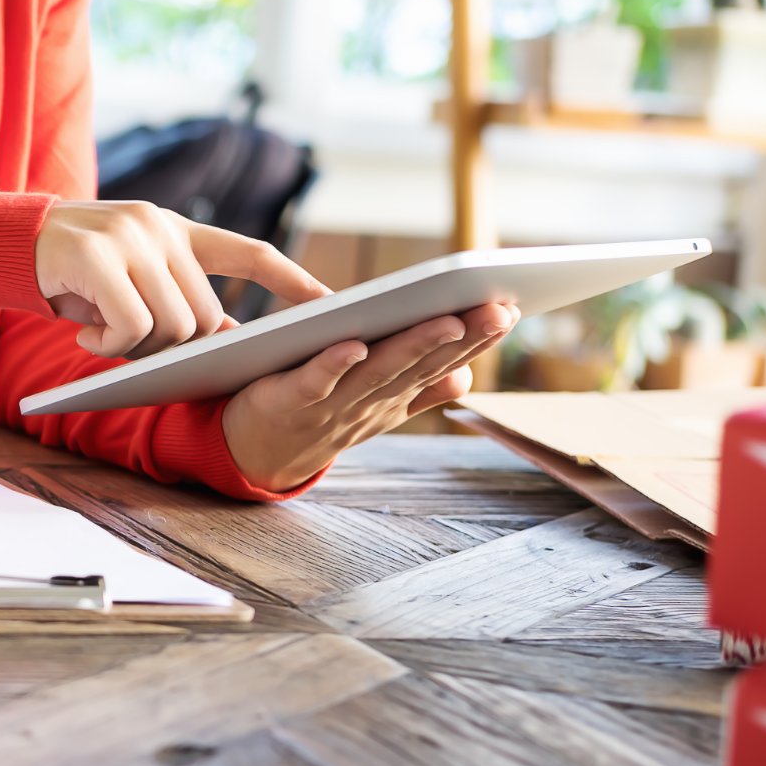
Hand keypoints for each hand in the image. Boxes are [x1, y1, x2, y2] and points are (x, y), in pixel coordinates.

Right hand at [35, 200, 329, 357]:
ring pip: (171, 326)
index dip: (291, 279)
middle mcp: (158, 227)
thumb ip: (173, 294)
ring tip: (101, 338)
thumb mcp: (127, 277)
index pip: (248, 251)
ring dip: (138, 350)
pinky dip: (110, 346)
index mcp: (175, 228)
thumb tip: (225, 339)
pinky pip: (131, 326)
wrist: (1, 242)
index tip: (330, 302)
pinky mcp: (96, 257)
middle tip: (129, 348)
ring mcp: (128, 238)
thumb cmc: (68, 272)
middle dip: (175, 349)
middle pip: (204, 316)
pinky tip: (83, 336)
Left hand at [222, 303, 518, 492]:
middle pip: (418, 365)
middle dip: (461, 338)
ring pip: (376, 372)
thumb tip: (466, 378)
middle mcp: (368, 401)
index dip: (476, 341)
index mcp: (391, 397)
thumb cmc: (318, 418)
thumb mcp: (374, 409)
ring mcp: (330, 404)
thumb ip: (416, 392)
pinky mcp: (286, 399)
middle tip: (498, 309)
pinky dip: (334, 365)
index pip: (441, 364)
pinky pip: (314, 382)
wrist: (255, 456)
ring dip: (412, 347)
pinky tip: (354, 345)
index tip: (510, 309)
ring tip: (445, 319)